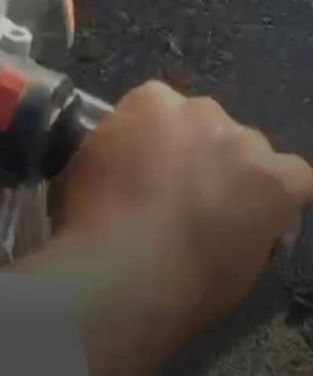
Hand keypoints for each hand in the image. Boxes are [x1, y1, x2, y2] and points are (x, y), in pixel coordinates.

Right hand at [54, 83, 311, 375]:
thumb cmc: (90, 227)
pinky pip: (295, 179)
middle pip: (210, 127)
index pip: (163, 110)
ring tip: (218, 223)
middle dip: (199, 160)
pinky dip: (281, 198)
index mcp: (151, 101)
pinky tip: (262, 220)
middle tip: (180, 204)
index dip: (158, 147)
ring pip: (250, 155)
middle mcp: (202, 110)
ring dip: (237, 180)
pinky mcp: (277, 182)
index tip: (149, 177)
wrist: (128, 274)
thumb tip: (127, 162)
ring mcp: (243, 144)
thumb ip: (116, 147)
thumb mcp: (84, 165)